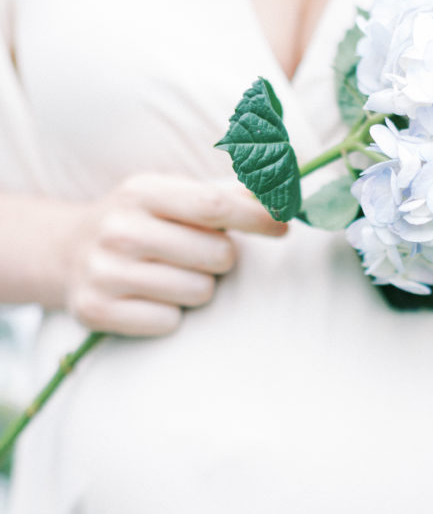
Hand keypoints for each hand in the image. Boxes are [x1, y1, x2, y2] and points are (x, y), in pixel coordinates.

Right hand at [61, 172, 285, 334]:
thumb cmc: (142, 222)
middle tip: (198, 255)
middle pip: (218, 255)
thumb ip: (226, 193)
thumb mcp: (171, 195)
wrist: (66, 252)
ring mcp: (104, 271)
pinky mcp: (96, 310)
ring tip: (170, 275)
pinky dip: (169, 314)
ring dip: (197, 288)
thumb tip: (282, 191)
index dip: (258, 218)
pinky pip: (169, 322)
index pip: (215, 205)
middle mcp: (119, 229)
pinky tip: (148, 297)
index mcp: (142, 191)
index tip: (284, 226)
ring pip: (199, 292)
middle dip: (222, 258)